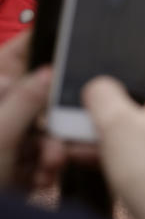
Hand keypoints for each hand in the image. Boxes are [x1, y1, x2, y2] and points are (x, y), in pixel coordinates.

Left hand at [0, 31, 65, 189]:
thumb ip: (25, 101)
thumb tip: (49, 72)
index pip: (11, 58)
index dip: (36, 46)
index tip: (65, 41)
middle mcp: (0, 115)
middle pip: (37, 97)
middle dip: (54, 115)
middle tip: (63, 124)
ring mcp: (7, 141)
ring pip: (45, 129)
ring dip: (53, 148)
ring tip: (48, 163)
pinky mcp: (17, 166)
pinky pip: (44, 156)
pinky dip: (46, 168)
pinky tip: (39, 177)